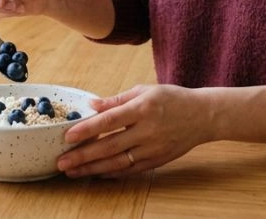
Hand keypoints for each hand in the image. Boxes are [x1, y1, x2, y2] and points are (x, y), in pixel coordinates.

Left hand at [57, 84, 208, 177]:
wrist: (203, 116)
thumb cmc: (171, 99)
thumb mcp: (144, 91)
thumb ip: (117, 100)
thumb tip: (92, 104)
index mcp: (143, 108)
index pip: (109, 120)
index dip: (87, 129)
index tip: (67, 136)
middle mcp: (148, 130)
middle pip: (110, 146)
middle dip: (83, 155)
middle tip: (62, 162)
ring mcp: (153, 148)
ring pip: (118, 162)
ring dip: (93, 169)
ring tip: (73, 172)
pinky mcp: (158, 160)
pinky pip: (131, 170)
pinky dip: (112, 173)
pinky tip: (96, 174)